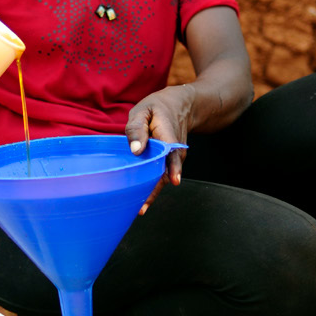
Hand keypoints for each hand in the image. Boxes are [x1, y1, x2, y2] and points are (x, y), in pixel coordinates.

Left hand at [125, 85, 193, 213]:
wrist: (179, 106)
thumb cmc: (157, 108)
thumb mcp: (143, 111)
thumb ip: (137, 128)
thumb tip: (136, 150)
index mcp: (168, 137)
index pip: (172, 155)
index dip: (172, 169)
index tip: (173, 181)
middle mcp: (175, 151)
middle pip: (166, 173)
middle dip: (155, 191)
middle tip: (142, 208)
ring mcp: (173, 158)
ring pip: (163, 178)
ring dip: (153, 193)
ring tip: (140, 209)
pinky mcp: (168, 162)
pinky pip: (161, 175)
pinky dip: (152, 187)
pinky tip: (141, 199)